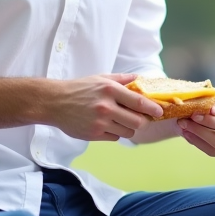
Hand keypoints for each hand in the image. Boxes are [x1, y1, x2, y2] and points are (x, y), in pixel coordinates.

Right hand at [45, 73, 164, 141]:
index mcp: (110, 90)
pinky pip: (115, 138)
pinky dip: (115, 133)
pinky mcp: (93, 134)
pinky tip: (108, 125)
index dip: (153, 109)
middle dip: (142, 122)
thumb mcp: (100, 78)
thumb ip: (121, 79)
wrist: (55, 102)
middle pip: (137, 122)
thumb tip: (139, 77)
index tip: (159, 112)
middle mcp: (106, 106)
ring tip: (121, 121)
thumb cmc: (78, 89)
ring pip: (127, 132)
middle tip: (141, 119)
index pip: (139, 102)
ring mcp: (100, 122)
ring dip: (128, 128)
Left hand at [179, 99, 214, 156]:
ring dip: (200, 132)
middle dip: (208, 121)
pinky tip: (186, 133)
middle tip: (193, 115)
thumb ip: (203, 103)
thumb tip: (196, 105)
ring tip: (184, 125)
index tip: (211, 109)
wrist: (196, 121)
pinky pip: (211, 150)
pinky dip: (197, 141)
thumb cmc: (203, 108)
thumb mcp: (205, 102)